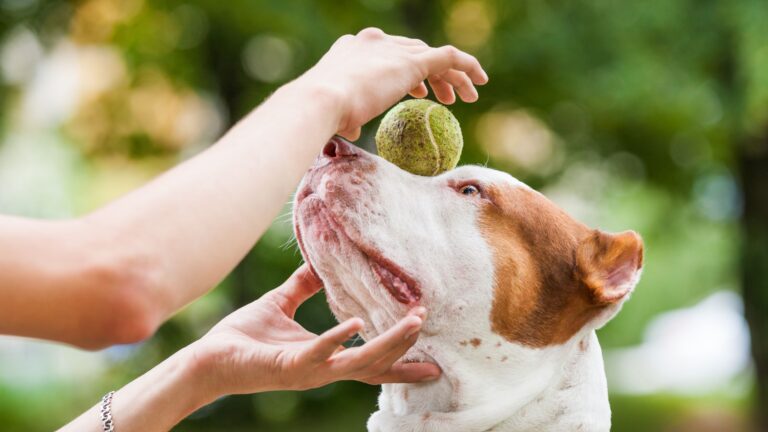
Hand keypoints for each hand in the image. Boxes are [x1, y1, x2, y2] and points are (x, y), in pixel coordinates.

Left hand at [190, 264, 439, 396]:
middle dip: (404, 347)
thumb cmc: (243, 335)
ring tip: (413, 322)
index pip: (371, 364)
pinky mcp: (287, 367)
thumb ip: (302, 286)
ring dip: (387, 343)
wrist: (206, 357)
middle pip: (375, 365)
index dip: (401, 362)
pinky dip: (337, 339)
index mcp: (325, 358)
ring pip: (358, 362)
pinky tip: (356, 322)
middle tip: (429, 324)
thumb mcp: (280, 304)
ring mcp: (307, 371)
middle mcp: (322, 369)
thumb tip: (319, 262)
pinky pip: (318, 353)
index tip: (433, 360)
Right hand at [299, 27, 487, 139]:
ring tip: (466, 98)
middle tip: (444, 99)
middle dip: (431, 75)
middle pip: (414, 52)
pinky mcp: (412, 60)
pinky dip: (467, 66)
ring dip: (452, 76)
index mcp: (353, 48)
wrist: (320, 101)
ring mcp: (394, 49)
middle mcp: (375, 41)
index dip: (408, 72)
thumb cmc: (321, 114)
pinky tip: (480, 80)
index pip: (389, 53)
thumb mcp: (335, 114)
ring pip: (433, 56)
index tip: (418, 93)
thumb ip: (348, 118)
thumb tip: (350, 129)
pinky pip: (449, 58)